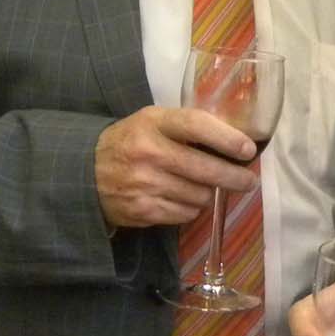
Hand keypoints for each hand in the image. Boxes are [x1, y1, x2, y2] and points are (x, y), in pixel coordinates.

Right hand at [95, 106, 258, 230]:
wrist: (85, 172)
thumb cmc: (131, 141)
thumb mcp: (152, 121)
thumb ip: (186, 127)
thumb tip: (235, 142)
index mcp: (153, 123)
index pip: (196, 125)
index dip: (227, 138)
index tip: (248, 150)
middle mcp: (149, 153)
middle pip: (205, 169)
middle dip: (234, 178)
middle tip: (249, 181)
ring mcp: (145, 185)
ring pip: (200, 196)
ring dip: (209, 193)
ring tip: (204, 187)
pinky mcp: (142, 211)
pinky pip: (185, 214)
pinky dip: (192, 208)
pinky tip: (184, 198)